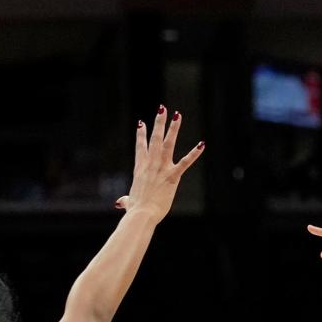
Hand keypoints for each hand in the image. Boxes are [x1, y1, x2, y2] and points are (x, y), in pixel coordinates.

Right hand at [115, 106, 204, 221]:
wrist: (142, 213)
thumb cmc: (135, 210)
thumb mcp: (129, 201)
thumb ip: (125, 200)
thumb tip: (119, 204)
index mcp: (140, 168)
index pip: (140, 147)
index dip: (141, 134)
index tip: (141, 123)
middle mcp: (150, 164)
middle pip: (154, 138)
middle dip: (158, 122)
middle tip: (162, 108)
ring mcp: (161, 168)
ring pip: (168, 143)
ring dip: (173, 128)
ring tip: (177, 115)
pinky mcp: (173, 176)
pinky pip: (185, 162)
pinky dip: (194, 154)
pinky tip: (201, 145)